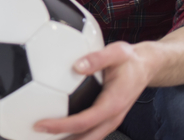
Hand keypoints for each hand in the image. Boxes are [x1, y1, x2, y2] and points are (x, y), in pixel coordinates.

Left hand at [34, 42, 151, 139]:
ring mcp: (110, 119)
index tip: (41, 124)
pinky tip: (58, 128)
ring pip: (88, 138)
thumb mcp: (117, 52)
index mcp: (113, 104)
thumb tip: (77, 66)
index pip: (84, 121)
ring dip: (68, 139)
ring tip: (44, 136)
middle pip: (85, 138)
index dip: (62, 126)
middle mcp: (112, 116)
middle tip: (36, 135)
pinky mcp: (107, 117)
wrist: (146, 66)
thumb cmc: (130, 59)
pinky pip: (90, 131)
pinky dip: (74, 133)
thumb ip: (97, 58)